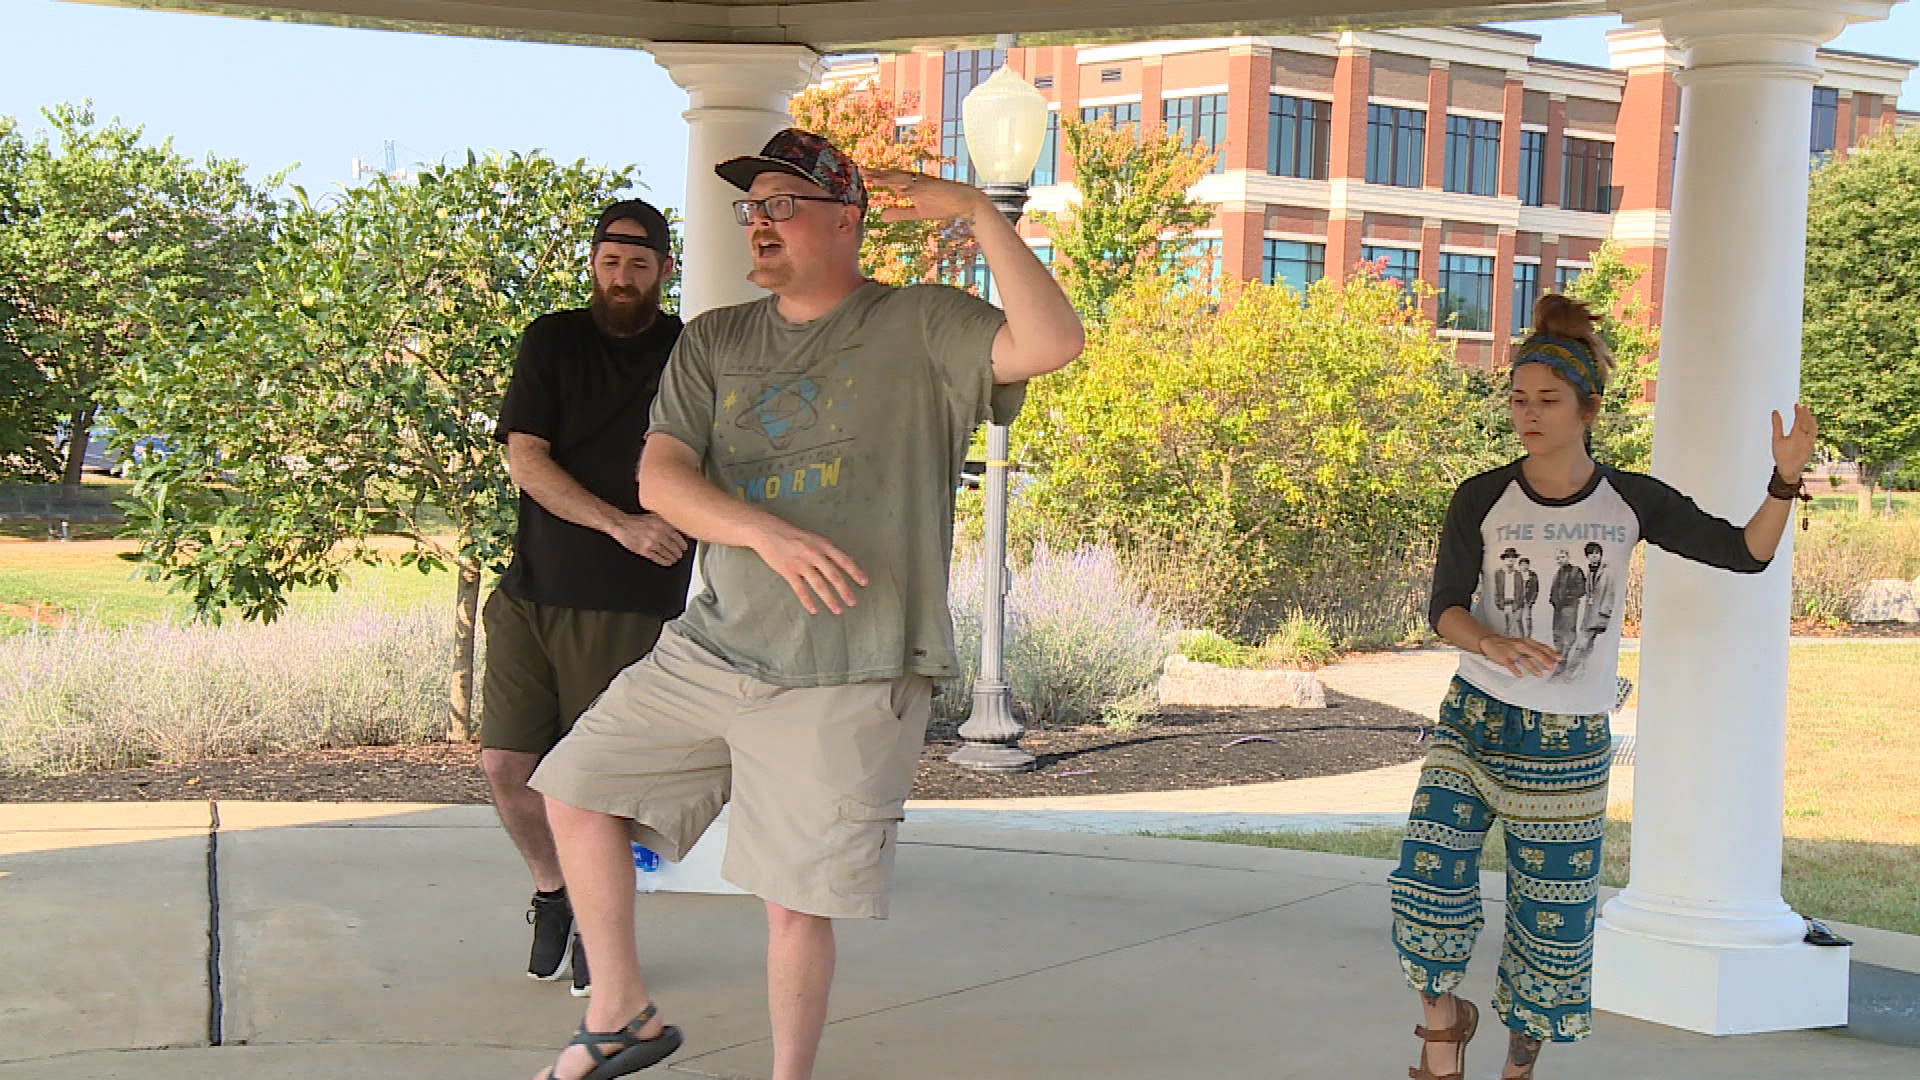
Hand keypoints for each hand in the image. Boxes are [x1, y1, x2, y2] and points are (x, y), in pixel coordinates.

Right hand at [606, 512, 687, 566]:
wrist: (622, 524)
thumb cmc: (637, 520)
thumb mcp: (654, 516)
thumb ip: (665, 522)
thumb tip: (676, 528)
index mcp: (662, 524)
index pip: (677, 536)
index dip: (682, 544)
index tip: (685, 548)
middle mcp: (658, 534)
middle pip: (672, 546)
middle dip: (678, 552)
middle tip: (680, 555)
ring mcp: (651, 543)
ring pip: (666, 553)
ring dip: (672, 558)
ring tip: (675, 560)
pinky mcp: (644, 550)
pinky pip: (657, 558)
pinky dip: (663, 561)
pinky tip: (667, 563)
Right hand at [750, 520, 867, 614]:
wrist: (767, 531)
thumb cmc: (791, 534)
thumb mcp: (813, 538)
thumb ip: (827, 551)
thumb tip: (844, 563)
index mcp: (822, 544)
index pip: (843, 560)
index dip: (855, 572)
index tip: (864, 582)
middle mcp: (814, 553)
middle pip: (833, 575)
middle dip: (844, 590)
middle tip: (853, 602)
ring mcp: (800, 563)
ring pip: (819, 584)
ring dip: (830, 599)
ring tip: (838, 610)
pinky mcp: (788, 571)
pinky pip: (800, 589)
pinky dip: (808, 601)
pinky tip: (814, 610)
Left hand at [864, 168, 989, 222]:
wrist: (964, 201)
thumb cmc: (942, 205)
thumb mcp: (917, 213)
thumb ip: (900, 213)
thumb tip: (881, 216)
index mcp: (910, 185)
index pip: (889, 179)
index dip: (876, 177)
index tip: (862, 174)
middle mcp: (915, 180)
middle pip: (892, 175)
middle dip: (877, 173)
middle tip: (861, 169)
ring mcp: (923, 183)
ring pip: (902, 178)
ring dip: (888, 176)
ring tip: (873, 176)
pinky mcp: (932, 187)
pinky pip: (917, 186)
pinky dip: (907, 186)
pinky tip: (896, 187)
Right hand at [1479, 635, 1561, 678]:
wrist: (1490, 641)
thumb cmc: (1509, 644)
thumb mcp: (1523, 643)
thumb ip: (1535, 650)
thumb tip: (1550, 658)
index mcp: (1527, 642)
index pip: (1541, 647)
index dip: (1551, 653)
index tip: (1559, 658)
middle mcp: (1521, 645)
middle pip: (1534, 652)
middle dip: (1544, 659)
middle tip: (1551, 666)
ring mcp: (1512, 651)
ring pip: (1524, 659)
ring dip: (1533, 667)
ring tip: (1540, 674)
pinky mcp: (1504, 658)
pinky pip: (1511, 665)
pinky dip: (1515, 670)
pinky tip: (1520, 675)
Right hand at [1772, 404, 1818, 482]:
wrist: (1790, 470)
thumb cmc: (1781, 455)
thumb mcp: (1776, 440)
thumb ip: (1777, 424)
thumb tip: (1775, 412)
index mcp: (1797, 434)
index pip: (1800, 419)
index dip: (1799, 411)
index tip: (1797, 404)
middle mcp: (1806, 437)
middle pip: (1808, 422)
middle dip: (1806, 414)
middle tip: (1805, 407)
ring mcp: (1810, 442)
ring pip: (1813, 428)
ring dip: (1812, 420)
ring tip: (1810, 415)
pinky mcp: (1812, 447)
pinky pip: (1814, 434)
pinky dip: (1813, 428)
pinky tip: (1812, 427)